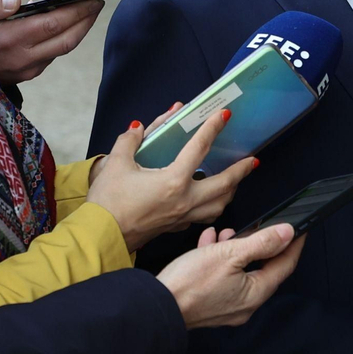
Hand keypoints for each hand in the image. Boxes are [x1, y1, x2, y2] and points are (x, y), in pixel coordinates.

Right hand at [0, 0, 101, 82]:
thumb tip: (16, 1)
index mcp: (11, 39)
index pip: (54, 23)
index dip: (77, 11)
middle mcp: (24, 57)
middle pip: (67, 39)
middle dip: (86, 20)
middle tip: (97, 4)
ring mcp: (28, 69)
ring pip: (62, 48)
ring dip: (77, 29)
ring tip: (84, 10)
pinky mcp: (28, 74)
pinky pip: (53, 54)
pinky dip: (62, 37)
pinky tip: (63, 23)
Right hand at [87, 107, 257, 250]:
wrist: (100, 237)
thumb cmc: (108, 203)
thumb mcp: (115, 164)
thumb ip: (130, 141)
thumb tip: (138, 128)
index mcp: (173, 182)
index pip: (199, 148)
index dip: (212, 128)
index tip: (224, 115)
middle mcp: (185, 201)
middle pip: (224, 184)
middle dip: (241, 170)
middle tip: (252, 160)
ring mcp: (183, 217)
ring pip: (219, 206)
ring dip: (231, 192)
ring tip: (236, 181)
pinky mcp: (176, 227)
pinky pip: (204, 218)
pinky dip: (213, 208)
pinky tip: (209, 201)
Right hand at [156, 224, 304, 327]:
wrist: (157, 306)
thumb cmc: (189, 283)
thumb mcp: (229, 254)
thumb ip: (261, 243)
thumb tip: (287, 233)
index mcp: (255, 293)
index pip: (285, 265)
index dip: (294, 245)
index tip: (301, 229)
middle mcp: (245, 304)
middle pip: (262, 268)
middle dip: (260, 245)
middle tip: (261, 227)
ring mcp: (227, 306)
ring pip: (240, 271)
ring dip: (236, 248)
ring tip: (227, 233)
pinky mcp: (210, 303)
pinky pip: (222, 277)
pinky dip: (219, 259)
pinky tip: (208, 243)